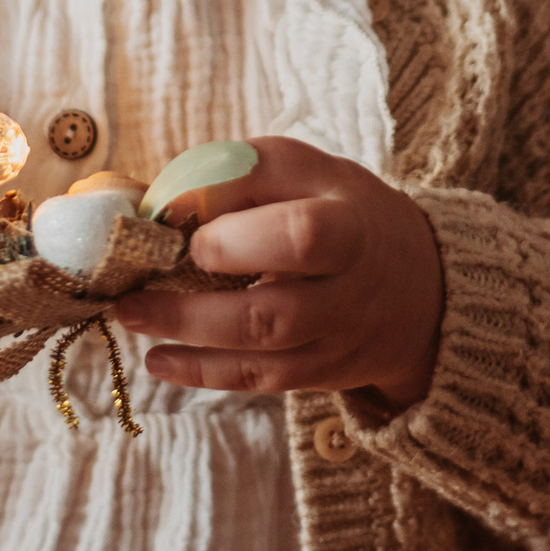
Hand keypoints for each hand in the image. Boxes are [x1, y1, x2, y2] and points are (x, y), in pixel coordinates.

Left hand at [111, 136, 444, 408]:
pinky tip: (159, 360)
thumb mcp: (306, 170)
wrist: (419, 283)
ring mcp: (335, 340)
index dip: (238, 240)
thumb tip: (165, 200)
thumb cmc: (342, 210)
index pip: (301, 237)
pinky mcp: (320, 373)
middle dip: (193, 306)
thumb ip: (239, 173)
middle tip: (133, 290)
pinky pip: (258, 380)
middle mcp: (348, 291)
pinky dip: (203, 372)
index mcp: (349, 225)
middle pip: (273, 313)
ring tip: (130, 315)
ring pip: (260, 352)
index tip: (192, 234)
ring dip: (186, 337)